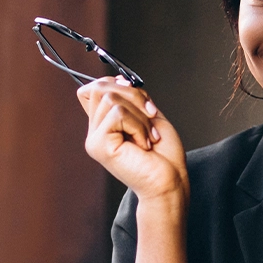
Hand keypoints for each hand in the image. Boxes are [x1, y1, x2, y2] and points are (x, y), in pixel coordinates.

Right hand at [78, 76, 187, 204]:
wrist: (171, 182)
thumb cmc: (164, 156)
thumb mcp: (148, 116)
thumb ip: (131, 99)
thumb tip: (118, 80)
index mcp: (104, 125)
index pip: (92, 89)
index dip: (114, 84)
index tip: (139, 98)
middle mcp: (95, 132)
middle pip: (101, 88)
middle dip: (134, 96)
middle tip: (151, 117)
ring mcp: (95, 140)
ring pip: (111, 99)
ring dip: (139, 115)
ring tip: (148, 136)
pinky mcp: (99, 146)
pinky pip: (118, 113)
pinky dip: (139, 125)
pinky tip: (144, 144)